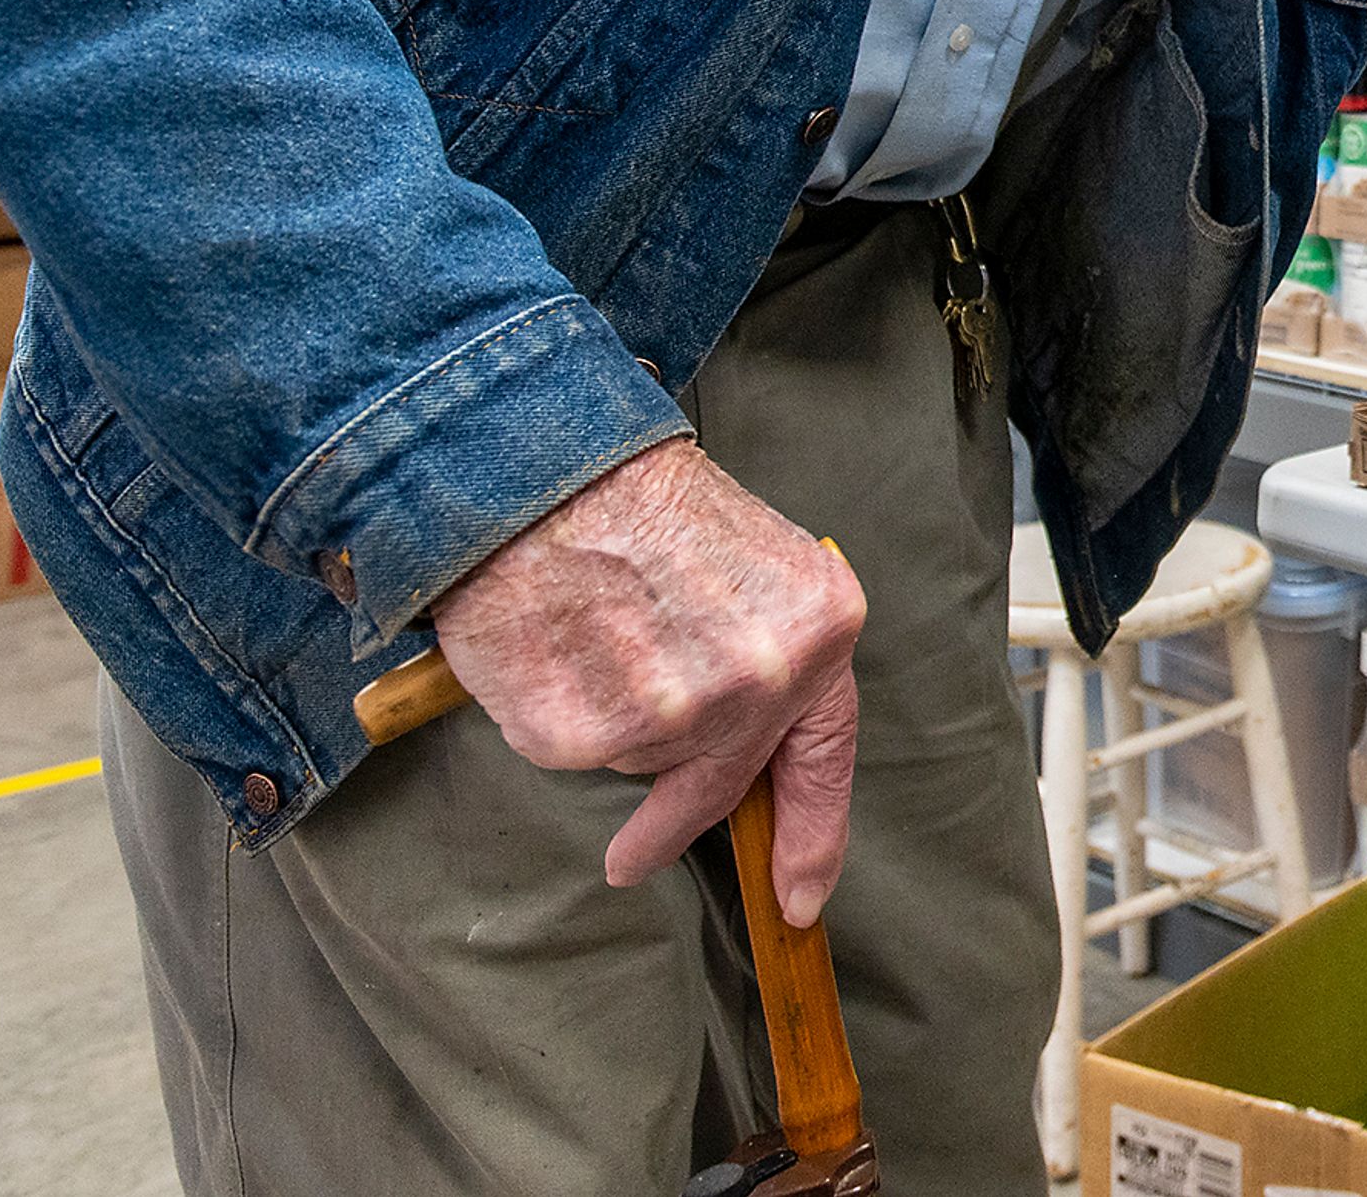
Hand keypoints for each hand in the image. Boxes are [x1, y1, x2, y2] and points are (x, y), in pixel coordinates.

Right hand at [429, 437, 866, 926]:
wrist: (544, 468)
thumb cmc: (645, 505)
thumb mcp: (758, 566)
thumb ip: (775, 654)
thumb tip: (764, 745)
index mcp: (819, 634)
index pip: (823, 757)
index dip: (813, 836)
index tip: (800, 898)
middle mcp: (760, 683)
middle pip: (716, 778)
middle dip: (673, 820)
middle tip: (632, 856)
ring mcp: (672, 716)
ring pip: (641, 760)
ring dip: (614, 721)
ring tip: (591, 634)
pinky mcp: (582, 735)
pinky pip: (573, 753)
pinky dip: (557, 714)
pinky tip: (552, 649)